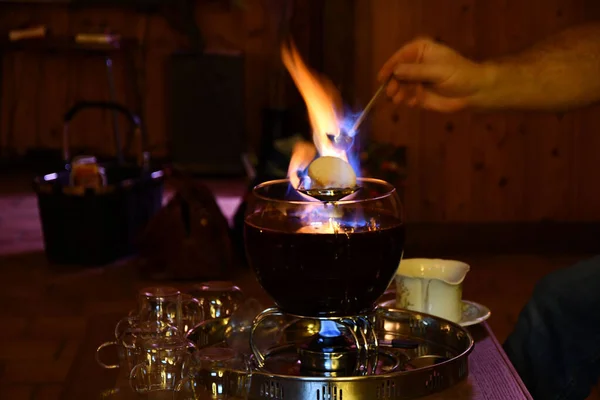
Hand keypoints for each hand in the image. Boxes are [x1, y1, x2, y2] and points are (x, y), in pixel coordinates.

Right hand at [378, 37, 492, 111]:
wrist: (473, 93)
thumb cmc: (460, 75)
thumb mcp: (439, 71)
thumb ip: (417, 71)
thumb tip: (396, 70)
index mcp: (421, 50)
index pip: (401, 56)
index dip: (390, 66)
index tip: (382, 77)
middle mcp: (416, 64)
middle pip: (397, 72)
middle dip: (393, 83)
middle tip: (392, 93)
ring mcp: (416, 80)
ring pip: (400, 86)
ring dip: (399, 93)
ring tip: (400, 100)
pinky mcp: (417, 94)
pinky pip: (407, 97)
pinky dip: (408, 100)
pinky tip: (415, 103)